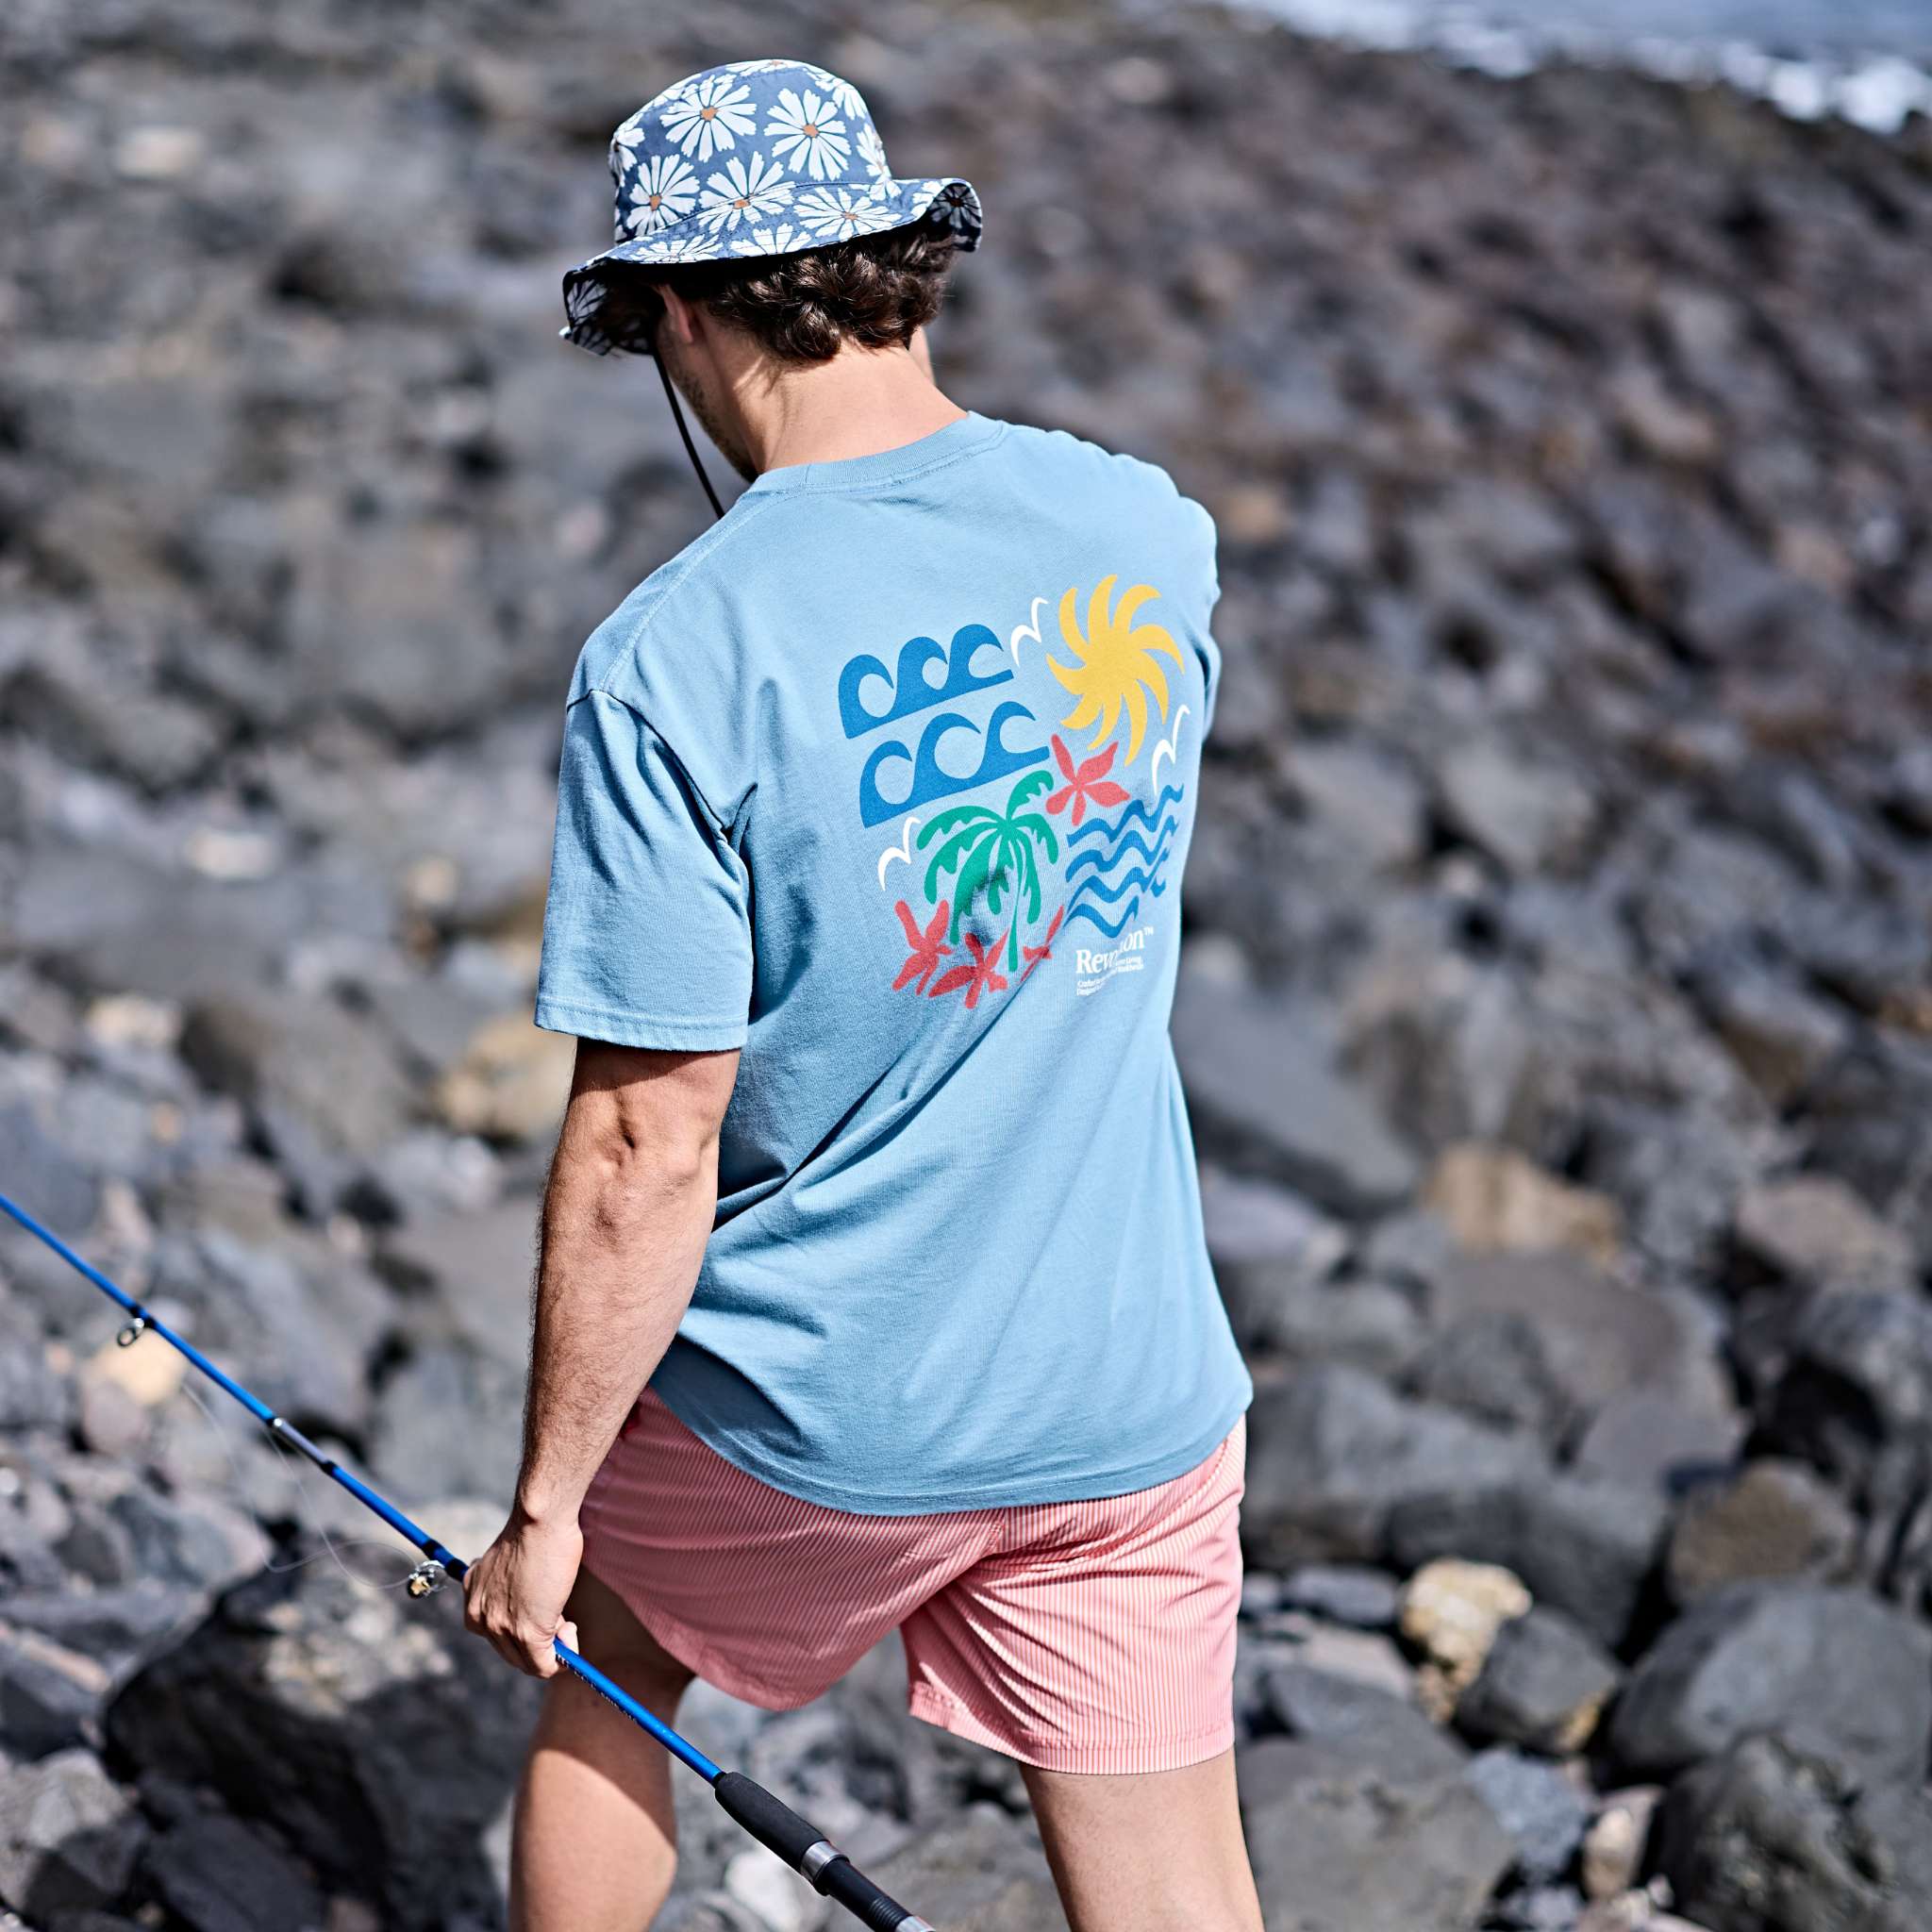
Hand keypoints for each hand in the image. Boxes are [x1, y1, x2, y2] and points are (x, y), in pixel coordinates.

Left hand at [462, 1511, 583, 1677]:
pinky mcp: (528, 1633)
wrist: (541, 1520)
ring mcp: (501, 1627)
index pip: (495, 1633)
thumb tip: (531, 1608)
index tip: (543, 1613)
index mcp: (472, 1597)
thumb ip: (509, 1589)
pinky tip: (570, 1633)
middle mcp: (479, 1616)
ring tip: (566, 1622)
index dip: (523, 1630)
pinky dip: (562, 1658)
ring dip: (553, 1648)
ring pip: (528, 1663)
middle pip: (510, 1653)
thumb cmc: (534, 1532)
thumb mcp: (508, 1564)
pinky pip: (544, 1666)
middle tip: (560, 1618)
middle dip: (539, 1642)